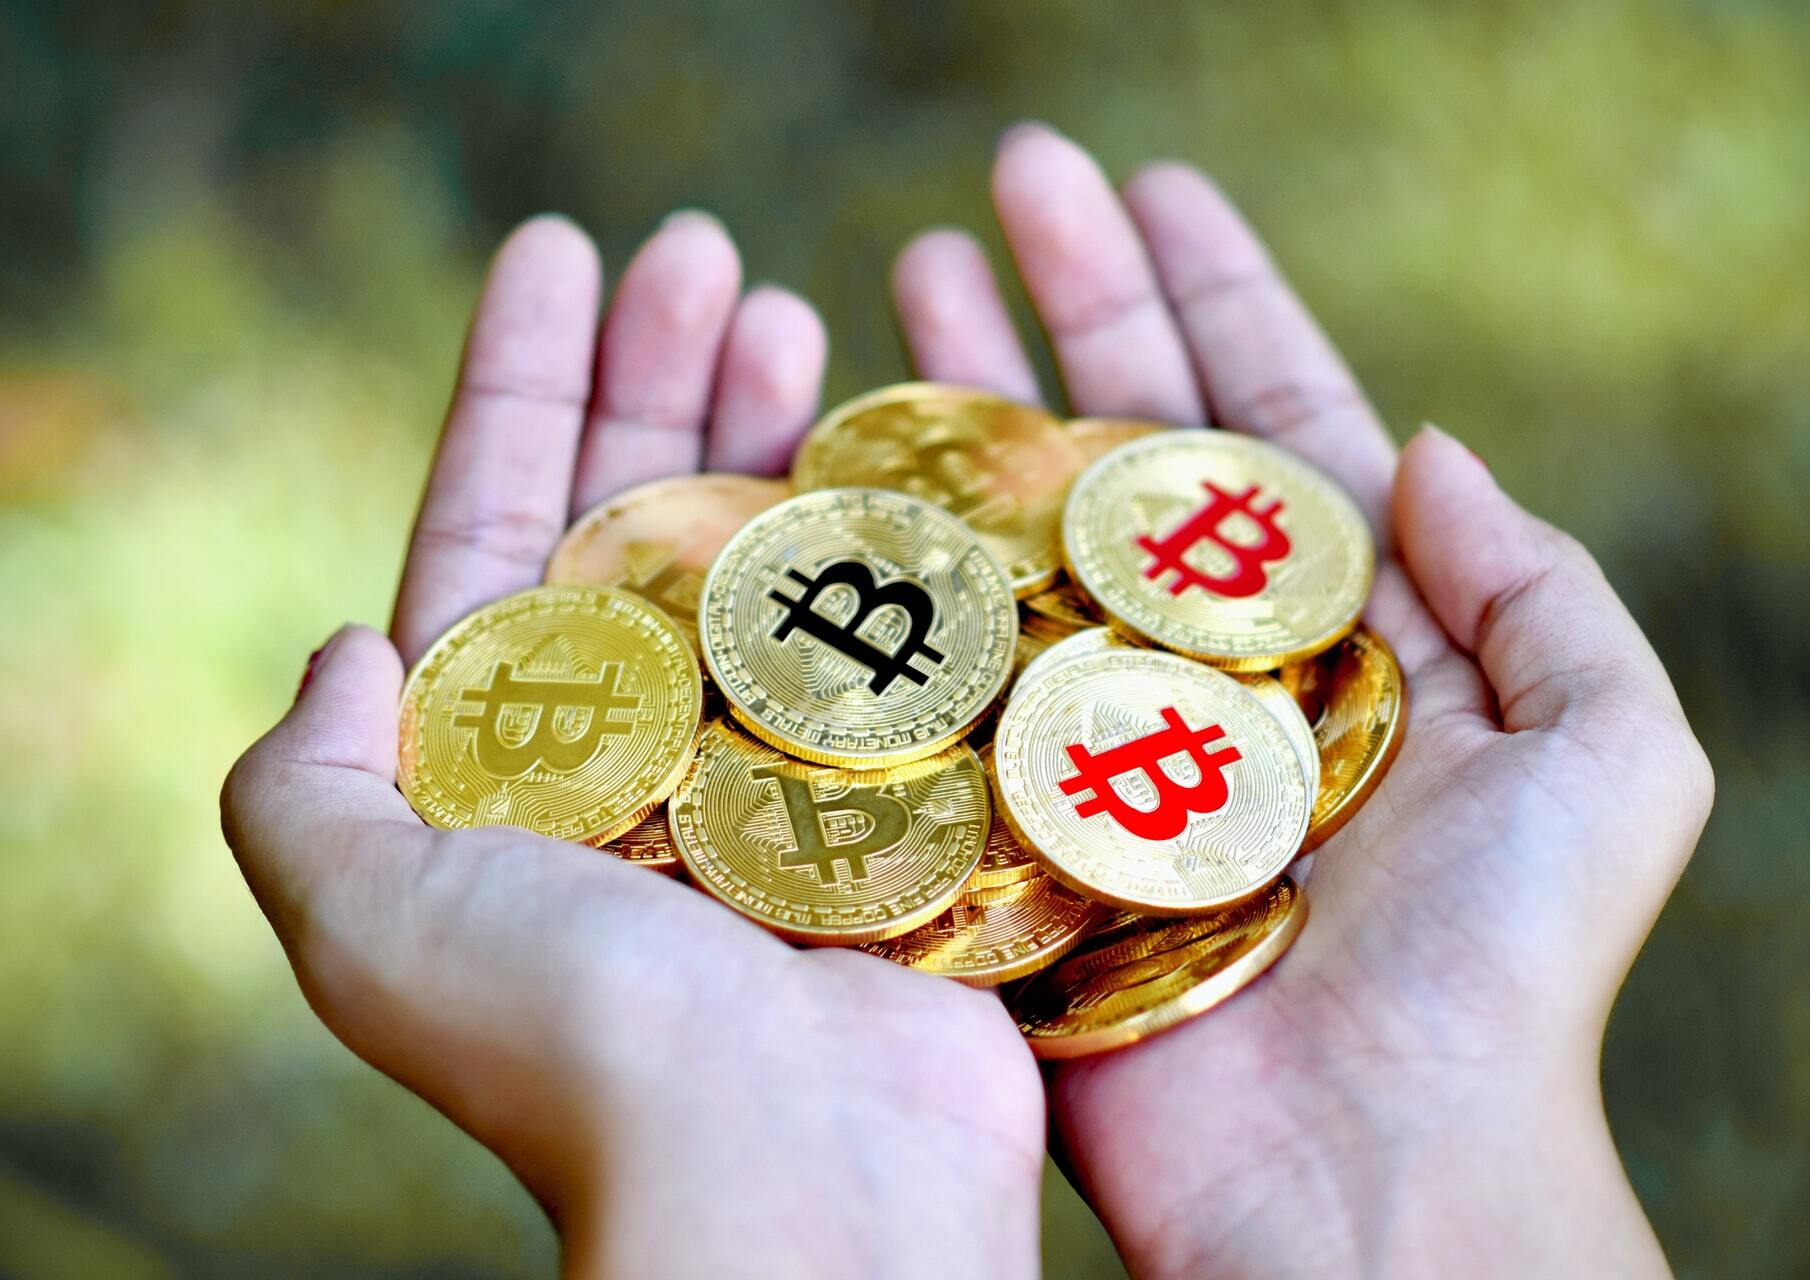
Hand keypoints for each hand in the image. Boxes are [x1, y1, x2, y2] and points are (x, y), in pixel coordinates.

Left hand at [222, 214, 1043, 1278]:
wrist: (798, 1182)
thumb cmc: (578, 1043)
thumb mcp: (365, 916)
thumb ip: (310, 781)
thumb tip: (345, 645)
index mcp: (504, 765)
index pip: (494, 527)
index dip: (517, 384)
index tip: (561, 250)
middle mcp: (634, 759)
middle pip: (636, 519)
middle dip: (656, 376)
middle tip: (707, 252)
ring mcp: (772, 773)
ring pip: (765, 561)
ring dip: (772, 430)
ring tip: (798, 314)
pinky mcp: (894, 799)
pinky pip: (888, 639)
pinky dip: (890, 538)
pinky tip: (905, 446)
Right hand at [890, 124, 1713, 1277]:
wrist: (1371, 1181)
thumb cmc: (1509, 976)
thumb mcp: (1610, 755)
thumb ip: (1542, 588)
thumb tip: (1430, 444)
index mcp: (1342, 635)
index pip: (1266, 424)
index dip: (1212, 294)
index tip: (1147, 185)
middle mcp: (1206, 666)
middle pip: (1124, 447)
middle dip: (1067, 306)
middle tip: (998, 186)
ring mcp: (1093, 735)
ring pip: (1018, 532)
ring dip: (966, 401)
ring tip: (903, 277)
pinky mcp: (1004, 819)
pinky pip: (939, 673)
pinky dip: (892, 573)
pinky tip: (838, 469)